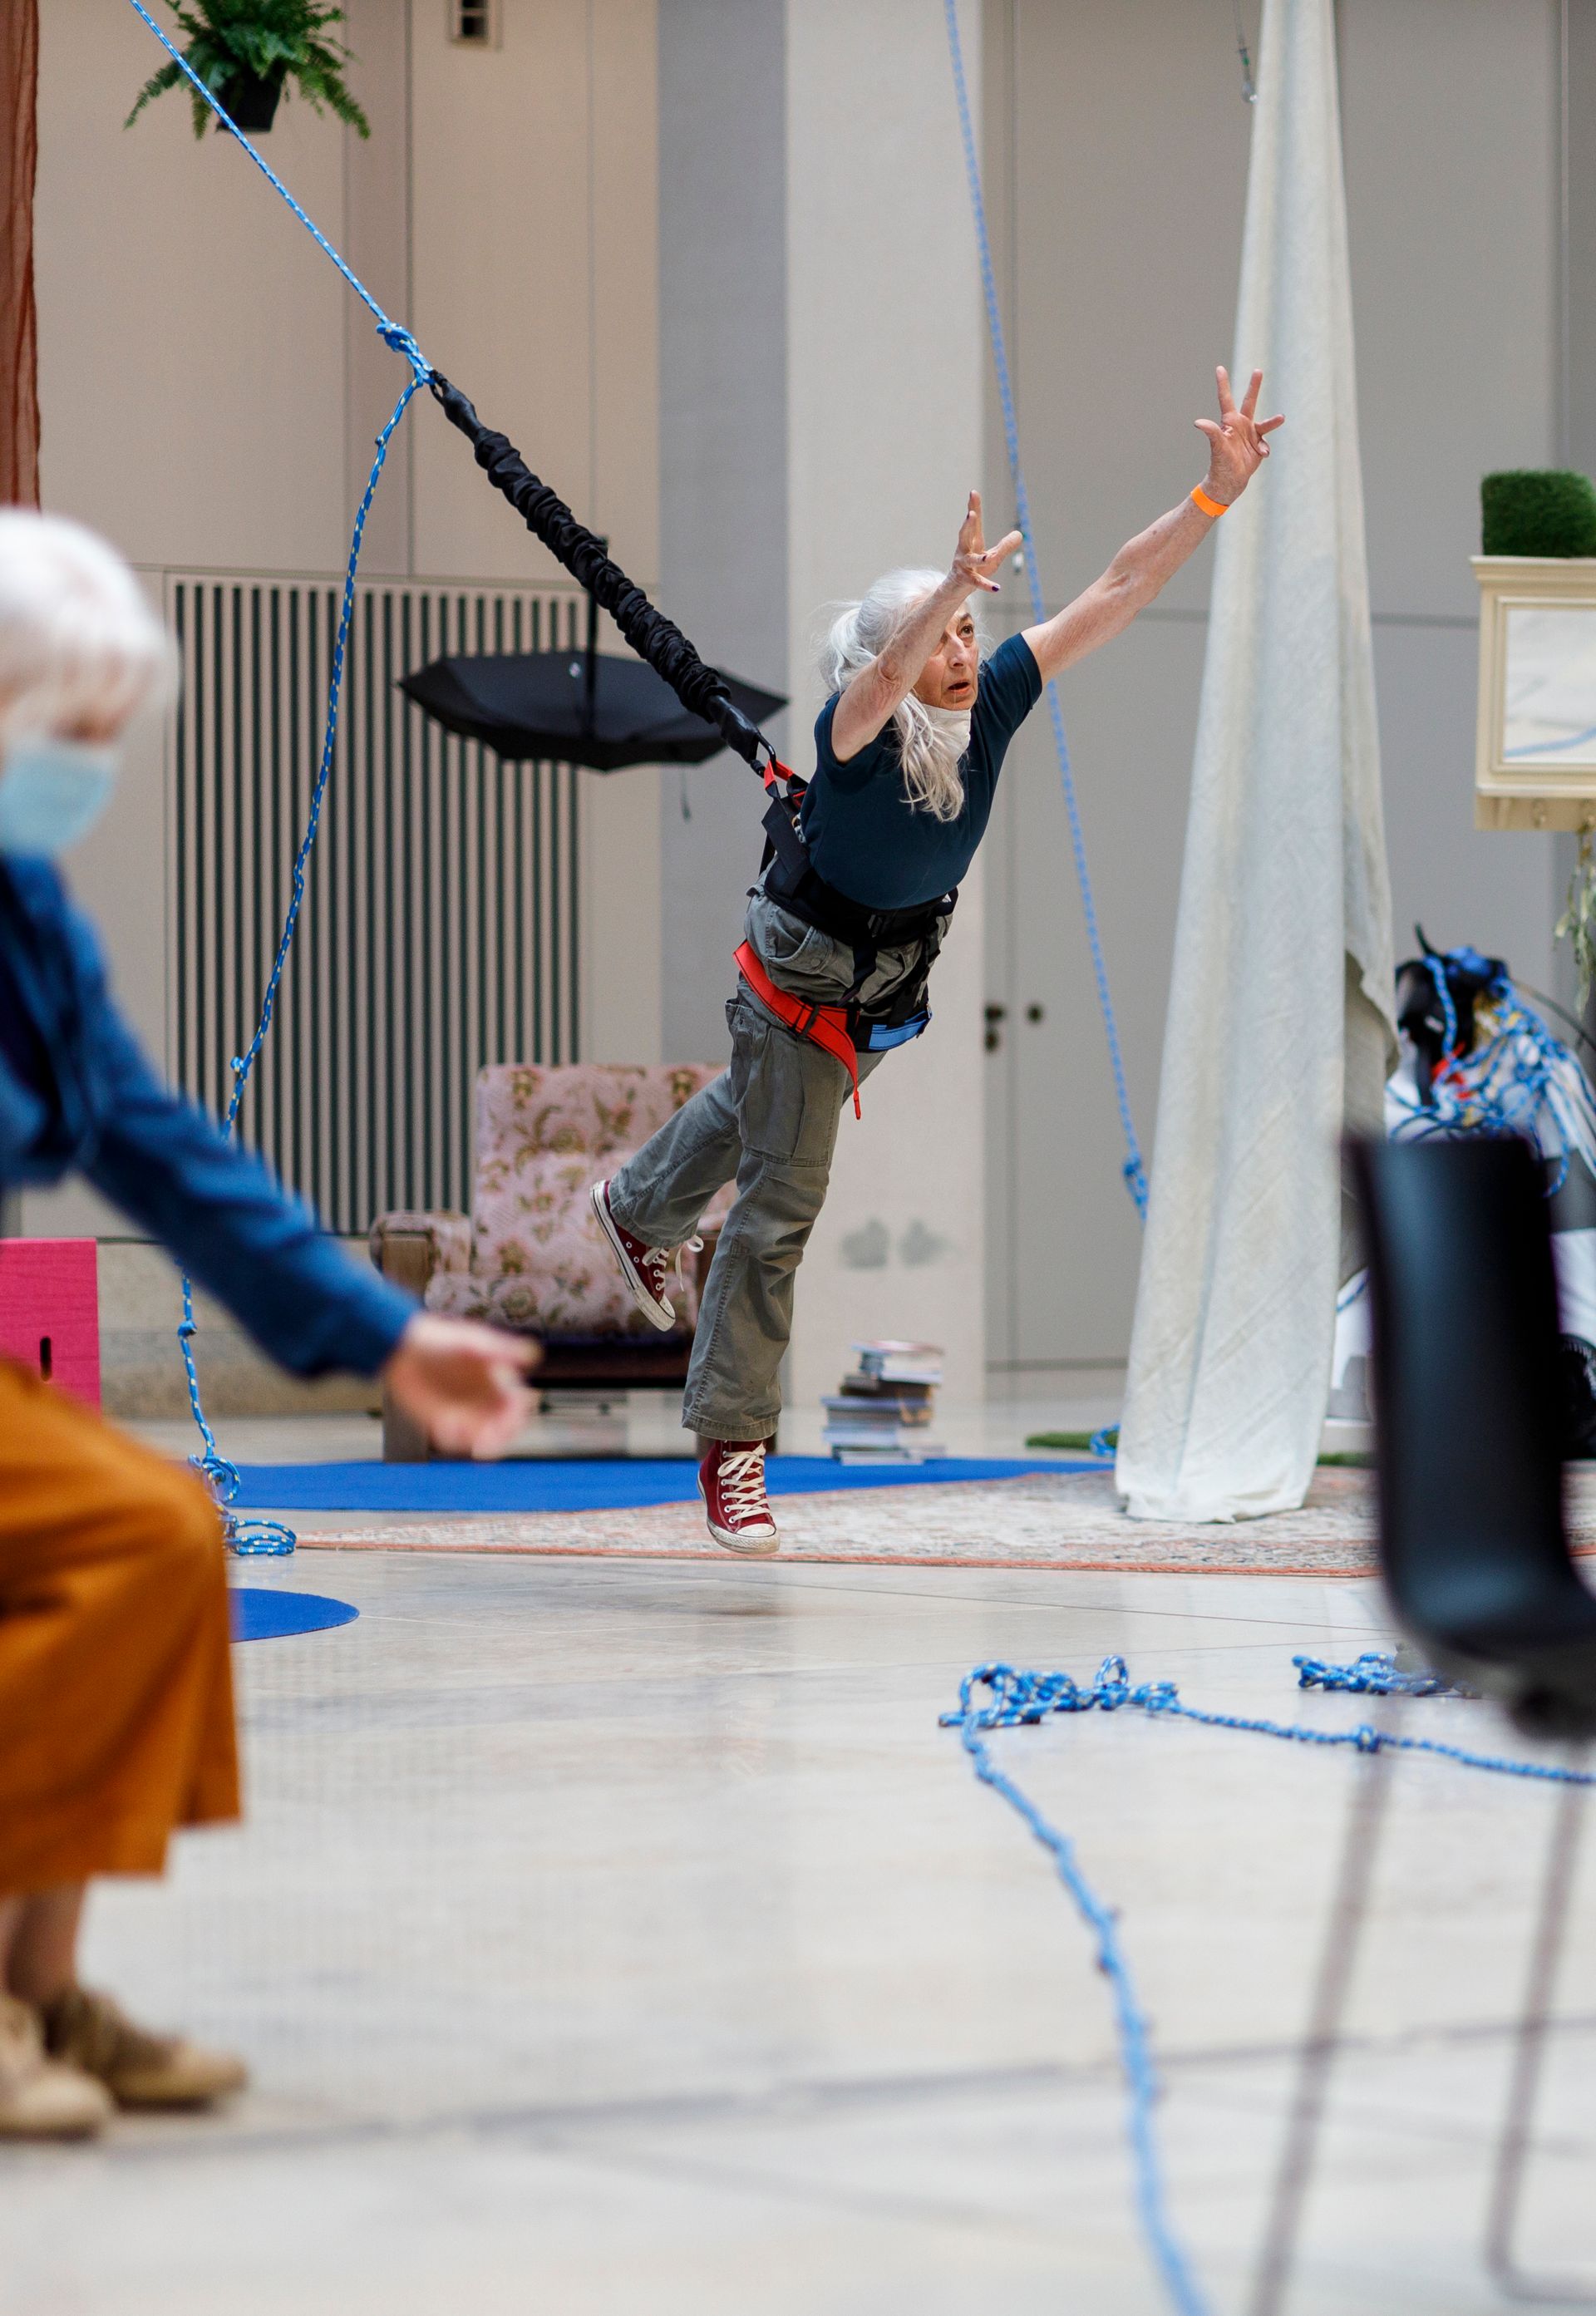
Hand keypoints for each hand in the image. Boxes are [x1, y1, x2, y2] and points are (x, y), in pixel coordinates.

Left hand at [381, 1313, 539, 1457]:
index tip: (508, 1422)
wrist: (404, 1349)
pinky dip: (453, 1439)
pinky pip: (454, 1439)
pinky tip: (442, 1429)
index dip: (517, 1417)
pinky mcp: (442, 1420)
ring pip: (481, 1438)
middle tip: (485, 1442)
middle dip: (499, 1437)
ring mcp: (465, 1411)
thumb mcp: (474, 1344)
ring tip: (462, 1436)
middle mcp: (485, 1399)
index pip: (519, 1406)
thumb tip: (534, 1353)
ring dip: (476, 1442)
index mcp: (499, 1381)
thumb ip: (503, 1351)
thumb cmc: (442, 1341)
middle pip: (503, 1428)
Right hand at [950, 491, 1022, 593]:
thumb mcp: (993, 557)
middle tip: (971, 514)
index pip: (974, 523)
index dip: (973, 507)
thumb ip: (1005, 546)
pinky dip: (986, 586)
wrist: (957, 589)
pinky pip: (977, 583)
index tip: (973, 492)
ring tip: (987, 558)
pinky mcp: (966, 580)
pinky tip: (997, 588)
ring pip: (971, 560)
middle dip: (968, 526)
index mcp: (972, 542)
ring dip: (979, 559)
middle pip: (965, 536)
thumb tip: (1019, 534)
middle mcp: (964, 551)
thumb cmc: (975, 569)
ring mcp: (963, 566)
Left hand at [1194, 366, 1284, 504]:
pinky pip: (1266, 444)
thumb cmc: (1221, 463)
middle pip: (1249, 401)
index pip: (1225, 399)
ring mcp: (1251, 435)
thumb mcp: (1217, 446)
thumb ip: (1211, 432)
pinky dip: (1265, 449)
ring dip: (1273, 421)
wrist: (1230, 480)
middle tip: (1258, 370)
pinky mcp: (1258, 445)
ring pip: (1265, 423)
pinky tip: (1261, 455)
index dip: (1223, 383)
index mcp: (1229, 422)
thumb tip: (1198, 422)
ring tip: (1281, 418)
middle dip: (1254, 387)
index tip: (1219, 368)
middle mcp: (1241, 425)